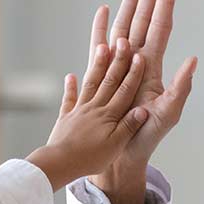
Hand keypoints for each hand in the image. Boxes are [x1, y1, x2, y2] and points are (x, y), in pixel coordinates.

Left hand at [26, 41, 148, 191]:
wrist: (60, 163)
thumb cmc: (90, 158)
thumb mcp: (115, 145)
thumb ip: (129, 126)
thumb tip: (144, 109)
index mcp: (109, 115)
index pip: (125, 90)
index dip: (133, 73)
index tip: (140, 56)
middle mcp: (95, 108)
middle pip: (109, 80)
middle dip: (118, 60)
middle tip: (123, 41)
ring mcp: (79, 110)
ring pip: (90, 83)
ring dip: (97, 65)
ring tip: (102, 46)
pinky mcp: (66, 118)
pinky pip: (69, 99)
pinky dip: (70, 87)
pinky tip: (70, 76)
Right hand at [88, 0, 196, 203]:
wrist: (121, 153)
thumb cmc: (146, 135)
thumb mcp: (169, 113)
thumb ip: (181, 87)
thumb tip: (193, 60)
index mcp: (152, 66)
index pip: (160, 27)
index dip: (165, 3)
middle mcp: (135, 61)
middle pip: (143, 20)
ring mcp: (118, 66)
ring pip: (123, 27)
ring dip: (129, 5)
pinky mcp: (101, 75)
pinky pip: (98, 46)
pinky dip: (100, 28)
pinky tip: (103, 10)